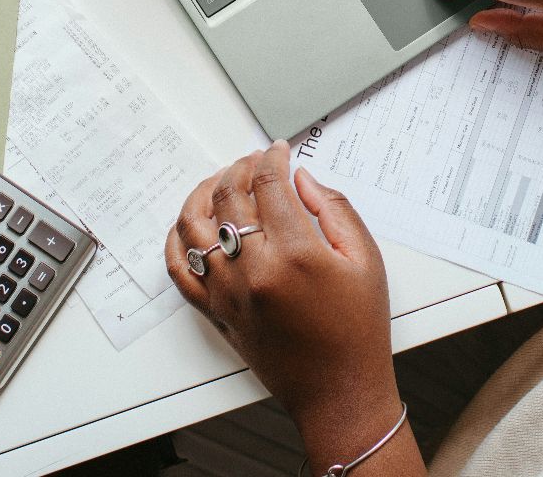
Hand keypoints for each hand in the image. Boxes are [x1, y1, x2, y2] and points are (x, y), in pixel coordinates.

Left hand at [164, 144, 403, 461]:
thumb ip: (334, 209)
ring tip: (221, 183)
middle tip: (254, 162)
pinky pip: (178, 269)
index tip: (279, 151)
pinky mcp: (215, 311)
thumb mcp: (365, 261)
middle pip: (229, 197)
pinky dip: (177, 240)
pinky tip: (191, 225)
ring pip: (193, 226)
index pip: (269, 184)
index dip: (272, 159)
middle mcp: (253, 270)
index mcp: (295, 254)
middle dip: (240, 168)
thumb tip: (302, 179)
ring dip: (204, 194)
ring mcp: (227, 292)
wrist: (339, 392)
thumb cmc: (358, 331)